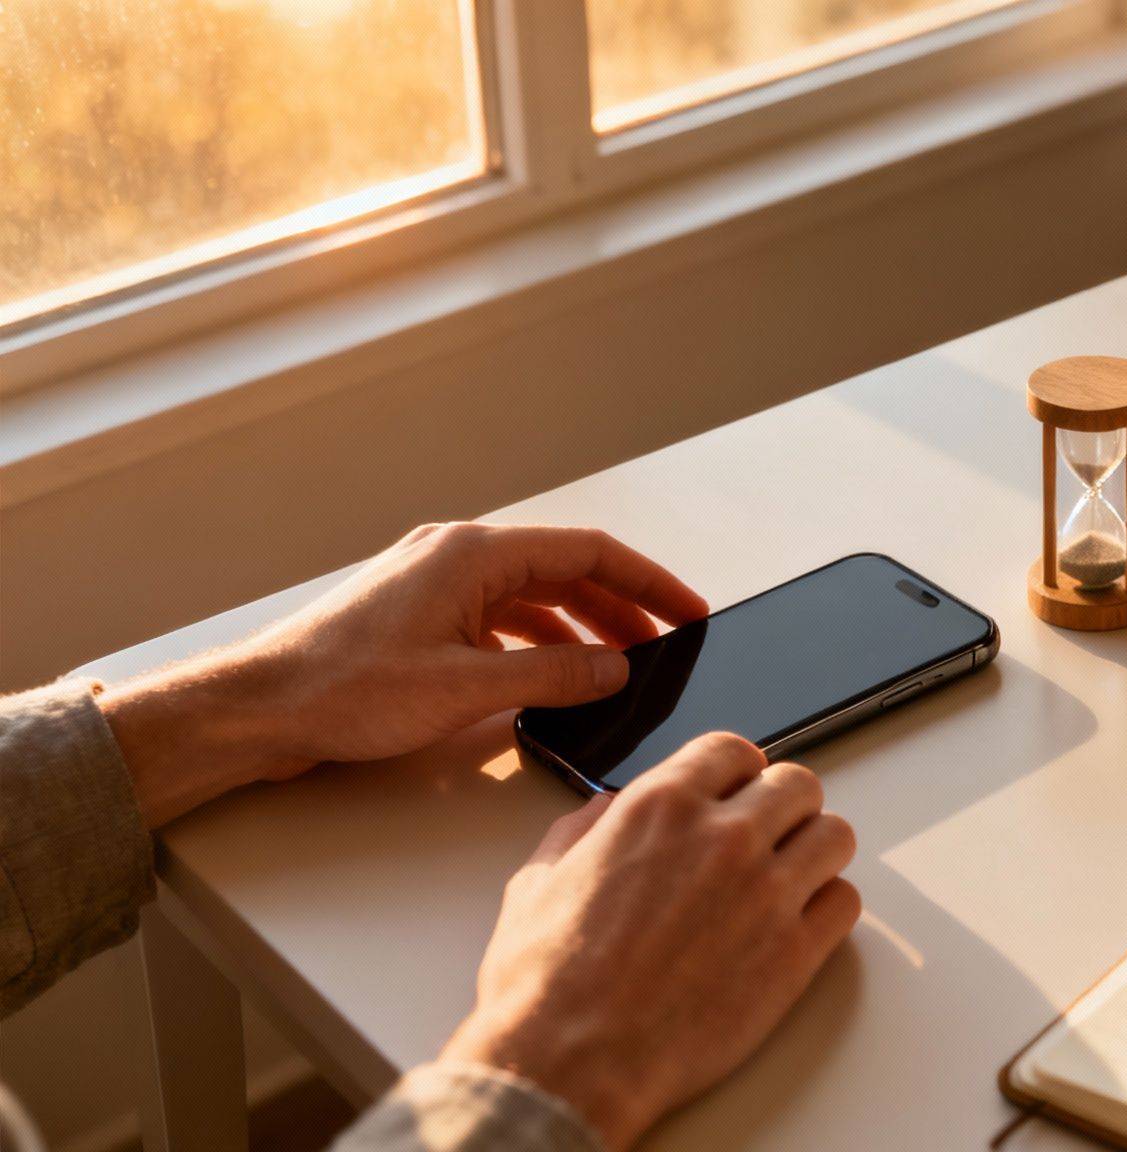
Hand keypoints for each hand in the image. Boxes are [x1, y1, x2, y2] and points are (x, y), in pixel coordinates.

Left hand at [100, 522, 706, 825]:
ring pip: (533, 596)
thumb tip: (613, 669)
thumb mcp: (466, 688)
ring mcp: (435, 583)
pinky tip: (555, 676)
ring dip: (582, 626)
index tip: (688, 609)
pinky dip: (539, 641)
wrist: (258, 709)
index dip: (648, 581)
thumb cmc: (341, 690)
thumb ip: (553, 677)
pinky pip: (500, 617)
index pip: (588, 552)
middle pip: (565, 570)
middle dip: (622, 607)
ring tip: (622, 665)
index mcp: (473, 554)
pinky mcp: (419, 615)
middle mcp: (456, 556)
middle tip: (667, 643)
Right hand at [441, 732, 861, 1149]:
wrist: (572, 1061)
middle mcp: (723, 837)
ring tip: (790, 877)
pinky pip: (845, 902)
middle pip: (798, 784)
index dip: (737, 772)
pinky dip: (827, 907)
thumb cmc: (545, 983)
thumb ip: (579, 833)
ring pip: (834, 835)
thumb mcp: (537, 882)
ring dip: (814, 851)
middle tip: (767, 836)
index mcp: (661, 807)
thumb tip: (603, 811)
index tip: (736, 792)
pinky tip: (799, 923)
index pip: (733, 749)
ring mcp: (767, 892)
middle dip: (783, 806)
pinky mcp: (795, 952)